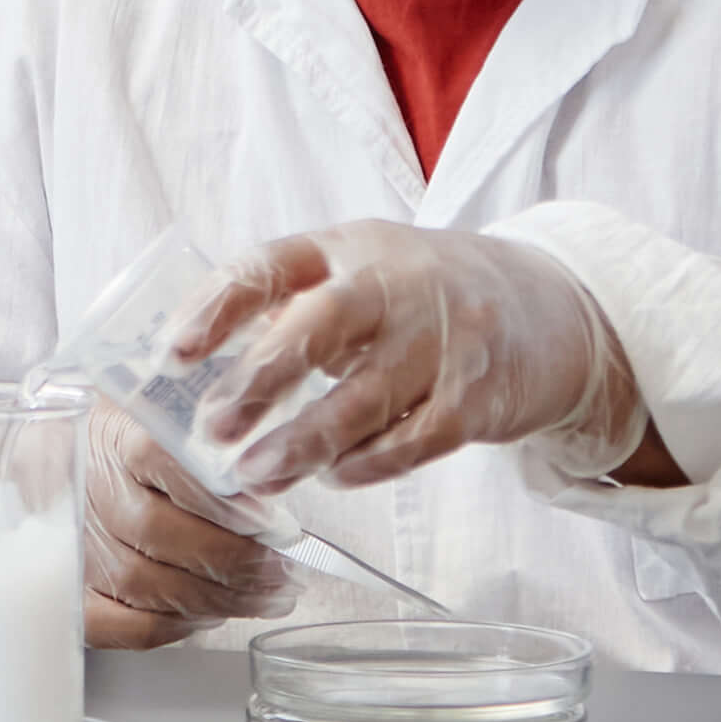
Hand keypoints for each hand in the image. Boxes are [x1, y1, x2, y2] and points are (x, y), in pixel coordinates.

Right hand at [83, 404, 286, 649]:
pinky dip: (179, 627)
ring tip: (267, 596)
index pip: (163, 462)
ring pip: (151, 587)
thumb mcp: (163, 415)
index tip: (276, 524)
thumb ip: (205, 437)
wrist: (59, 466)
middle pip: (161, 533)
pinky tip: (211, 613)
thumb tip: (267, 474)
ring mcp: (74, 549)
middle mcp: (86, 492)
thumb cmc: (126, 444)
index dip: (224, 501)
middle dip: (238, 561)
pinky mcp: (73, 597)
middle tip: (285, 571)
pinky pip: (129, 626)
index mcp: (110, 435)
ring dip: (221, 599)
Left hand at [189, 224, 646, 497]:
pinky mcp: (477, 396)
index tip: (173, 353)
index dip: (218, 306)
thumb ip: (291, 306)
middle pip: (321, 324)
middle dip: (261, 378)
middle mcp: (396, 283)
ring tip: (255, 473)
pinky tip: (333, 475)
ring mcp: (443, 339)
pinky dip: (367, 464)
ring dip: (303, 441)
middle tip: (214, 426)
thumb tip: (197, 370)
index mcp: (349, 246)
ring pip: (364, 396)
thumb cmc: (423, 296)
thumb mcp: (360, 271)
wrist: (548, 308)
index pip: (273, 264)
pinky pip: (414, 440)